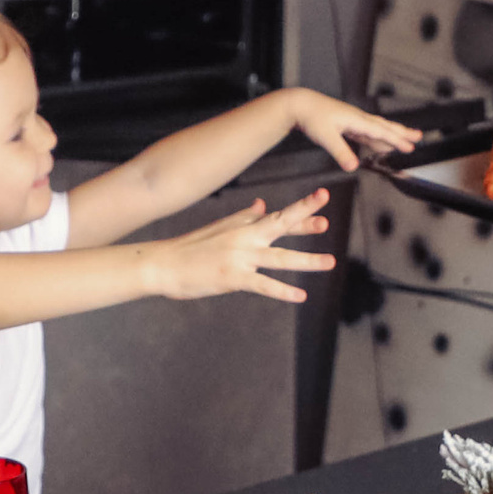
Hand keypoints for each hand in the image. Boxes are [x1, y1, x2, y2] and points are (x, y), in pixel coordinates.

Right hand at [145, 187, 335, 302]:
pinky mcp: (232, 277)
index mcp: (243, 226)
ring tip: (329, 262)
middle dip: (305, 222)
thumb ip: (244, 217)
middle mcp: (245, 238)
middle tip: (327, 221)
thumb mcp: (219, 228)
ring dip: (306, 260)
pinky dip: (283, 291)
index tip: (323, 197)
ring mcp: (239, 257)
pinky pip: (263, 284)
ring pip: (279, 258)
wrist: (163, 264)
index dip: (302, 209)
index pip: (278, 216)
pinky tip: (300, 296)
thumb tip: (262, 205)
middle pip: (280, 226)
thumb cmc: (190, 247)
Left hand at [285, 90, 423, 169]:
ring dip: (393, 134)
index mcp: (356, 120)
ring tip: (406, 139)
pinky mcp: (347, 123)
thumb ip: (341, 152)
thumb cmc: (311, 117)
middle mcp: (358, 118)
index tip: (410, 147)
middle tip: (418, 137)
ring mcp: (353, 120)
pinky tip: (381, 143)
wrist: (300, 104)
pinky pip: (368, 131)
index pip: (381, 131)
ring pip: (378, 127)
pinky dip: (378, 137)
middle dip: (402, 132)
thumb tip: (353, 167)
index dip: (397, 140)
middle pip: (385, 126)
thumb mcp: (326, 137)